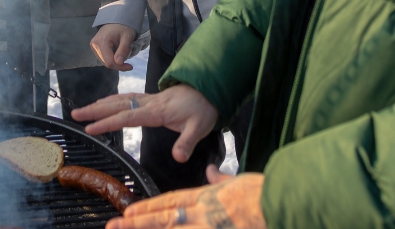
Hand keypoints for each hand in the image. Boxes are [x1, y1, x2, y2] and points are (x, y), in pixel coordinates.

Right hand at [71, 85, 217, 162]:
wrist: (210, 88)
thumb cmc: (203, 108)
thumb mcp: (199, 127)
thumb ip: (187, 142)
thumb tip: (178, 158)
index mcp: (156, 111)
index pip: (127, 117)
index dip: (107, 123)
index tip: (90, 128)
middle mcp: (149, 102)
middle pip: (117, 105)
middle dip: (95, 110)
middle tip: (75, 114)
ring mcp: (149, 99)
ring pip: (121, 99)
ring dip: (101, 104)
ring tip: (84, 109)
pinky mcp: (152, 99)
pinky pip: (128, 98)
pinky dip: (114, 100)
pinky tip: (107, 103)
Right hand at [90, 23, 137, 70]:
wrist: (116, 18)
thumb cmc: (123, 27)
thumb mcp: (127, 37)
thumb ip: (123, 50)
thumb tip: (118, 63)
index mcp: (102, 41)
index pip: (109, 62)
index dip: (120, 67)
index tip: (130, 66)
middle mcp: (94, 45)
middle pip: (107, 63)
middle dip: (119, 63)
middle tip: (127, 53)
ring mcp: (93, 47)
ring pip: (105, 62)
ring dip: (116, 60)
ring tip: (122, 49)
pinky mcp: (95, 48)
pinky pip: (104, 58)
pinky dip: (113, 57)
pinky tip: (117, 50)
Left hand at [108, 166, 265, 228]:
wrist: (279, 204)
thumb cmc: (260, 193)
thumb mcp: (237, 180)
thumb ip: (219, 178)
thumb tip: (209, 171)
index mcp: (205, 197)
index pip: (169, 202)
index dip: (147, 208)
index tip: (128, 211)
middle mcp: (201, 214)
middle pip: (163, 218)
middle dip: (138, 223)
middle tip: (115, 225)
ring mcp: (207, 227)